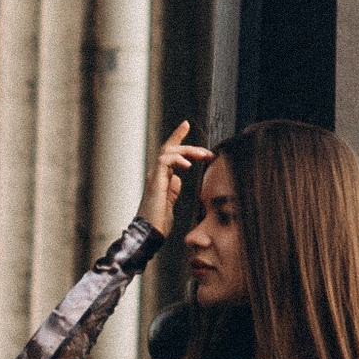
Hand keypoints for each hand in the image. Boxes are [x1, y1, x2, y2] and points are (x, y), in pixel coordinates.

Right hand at [140, 119, 211, 237]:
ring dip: (187, 150)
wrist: (149, 234)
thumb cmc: (158, 223)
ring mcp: (154, 177)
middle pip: (170, 148)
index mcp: (161, 177)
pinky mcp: (154, 182)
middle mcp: (156, 174)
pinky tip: (188, 165)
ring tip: (203, 156)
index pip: (169, 152)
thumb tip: (177, 180)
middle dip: (190, 146)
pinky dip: (177, 159)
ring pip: (167, 151)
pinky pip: (164, 161)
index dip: (177, 137)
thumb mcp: (170, 203)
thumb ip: (173, 190)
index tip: (186, 124)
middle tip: (208, 152)